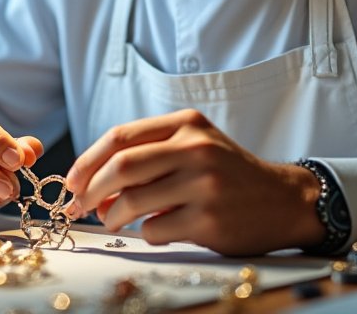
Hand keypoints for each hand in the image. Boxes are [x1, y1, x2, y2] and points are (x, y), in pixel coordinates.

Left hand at [64, 109, 323, 254]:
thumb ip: (150, 154)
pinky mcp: (208, 219)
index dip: (87, 161)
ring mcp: (204, 184)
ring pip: (131, 202)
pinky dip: (144, 234)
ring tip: (113, 222)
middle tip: (80, 207)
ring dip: (112, 217)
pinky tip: (156, 230)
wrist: (283, 200)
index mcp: (187, 123)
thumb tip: (93, 186)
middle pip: (120, 167)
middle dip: (90, 191)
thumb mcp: (196, 145)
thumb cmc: (229, 175)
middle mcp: (196, 148)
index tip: (73, 182)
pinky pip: (154, 230)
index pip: (120, 137)